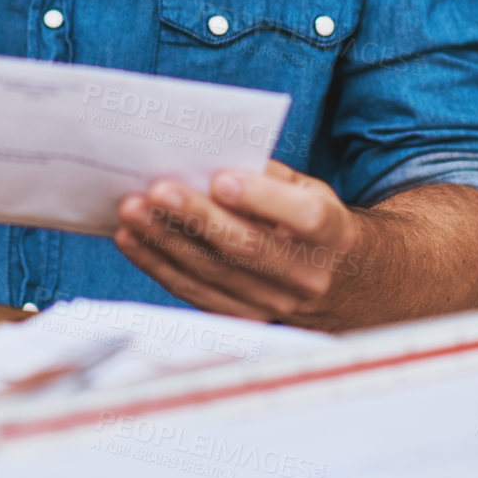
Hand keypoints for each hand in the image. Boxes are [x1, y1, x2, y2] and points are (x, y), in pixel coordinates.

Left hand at [114, 159, 366, 326]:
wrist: (345, 284)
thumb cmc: (315, 222)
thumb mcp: (310, 190)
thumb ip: (268, 176)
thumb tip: (209, 159)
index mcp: (332, 233)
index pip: (303, 217)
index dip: (261, 198)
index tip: (220, 178)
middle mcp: (307, 275)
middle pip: (245, 247)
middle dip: (195, 217)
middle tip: (155, 190)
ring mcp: (276, 305)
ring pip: (213, 273)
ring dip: (165, 241)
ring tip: (131, 212)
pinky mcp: (246, 319)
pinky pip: (195, 294)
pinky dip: (159, 266)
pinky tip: (133, 240)